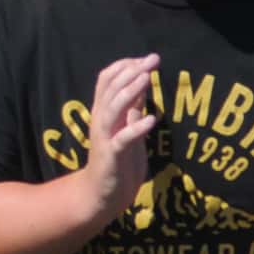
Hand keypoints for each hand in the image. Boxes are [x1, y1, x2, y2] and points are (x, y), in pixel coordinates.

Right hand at [82, 52, 160, 220]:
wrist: (103, 195)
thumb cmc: (118, 161)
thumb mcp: (128, 127)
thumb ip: (133, 106)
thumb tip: (143, 80)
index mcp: (104, 112)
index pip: (107, 79)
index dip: (125, 65)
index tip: (146, 58)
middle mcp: (101, 120)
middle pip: (110, 88)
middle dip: (132, 71)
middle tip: (152, 60)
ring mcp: (105, 137)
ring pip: (113, 107)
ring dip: (130, 91)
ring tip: (147, 79)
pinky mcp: (112, 156)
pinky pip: (123, 139)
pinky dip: (136, 128)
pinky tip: (151, 120)